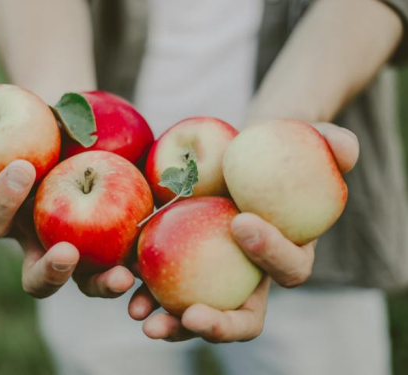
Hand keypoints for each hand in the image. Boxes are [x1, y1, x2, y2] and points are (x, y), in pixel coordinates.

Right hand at [0, 108, 134, 298]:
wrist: (80, 131)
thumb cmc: (36, 128)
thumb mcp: (5, 122)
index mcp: (10, 221)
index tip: (22, 167)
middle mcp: (42, 245)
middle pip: (36, 279)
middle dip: (48, 272)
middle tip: (66, 254)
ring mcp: (83, 253)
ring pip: (86, 284)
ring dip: (101, 284)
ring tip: (120, 277)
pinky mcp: (118, 246)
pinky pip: (126, 265)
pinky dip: (136, 269)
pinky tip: (148, 263)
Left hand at [128, 122, 359, 342]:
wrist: (236, 155)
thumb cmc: (274, 150)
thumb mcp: (306, 138)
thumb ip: (333, 143)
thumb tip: (345, 148)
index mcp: (286, 255)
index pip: (289, 270)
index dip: (272, 254)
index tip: (241, 221)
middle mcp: (249, 278)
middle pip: (240, 318)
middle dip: (217, 324)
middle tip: (191, 316)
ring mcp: (212, 277)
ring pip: (195, 314)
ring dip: (170, 321)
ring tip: (143, 315)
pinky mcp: (180, 264)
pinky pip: (162, 286)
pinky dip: (143, 290)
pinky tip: (121, 280)